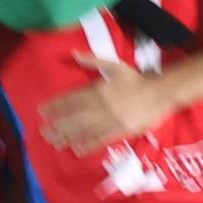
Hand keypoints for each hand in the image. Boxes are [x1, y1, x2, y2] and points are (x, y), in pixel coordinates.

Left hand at [38, 52, 173, 153]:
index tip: (42, 112)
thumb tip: (74, 54)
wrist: (160, 92)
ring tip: (54, 142)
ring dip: (68, 137)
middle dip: (58, 126)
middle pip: (74, 118)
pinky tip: (77, 149)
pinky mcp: (120, 131)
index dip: (56, 106)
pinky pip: (101, 139)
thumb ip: (93, 60)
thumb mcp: (115, 65)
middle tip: (43, 132)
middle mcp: (101, 107)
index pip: (71, 100)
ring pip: (85, 131)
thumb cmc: (136, 79)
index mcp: (98, 90)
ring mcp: (110, 121)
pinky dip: (87, 145)